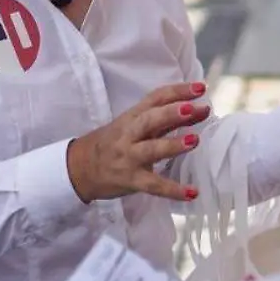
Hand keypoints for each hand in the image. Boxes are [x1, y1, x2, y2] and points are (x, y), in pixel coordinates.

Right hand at [66, 82, 210, 202]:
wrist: (79, 169)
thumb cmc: (112, 143)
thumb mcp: (134, 126)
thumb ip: (164, 120)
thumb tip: (198, 111)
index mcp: (132, 116)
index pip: (155, 98)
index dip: (177, 91)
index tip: (200, 88)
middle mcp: (130, 134)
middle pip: (150, 120)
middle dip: (172, 113)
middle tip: (193, 109)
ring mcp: (129, 157)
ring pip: (152, 150)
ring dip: (173, 145)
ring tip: (195, 140)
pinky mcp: (131, 180)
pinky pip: (154, 185)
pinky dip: (174, 190)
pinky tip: (193, 192)